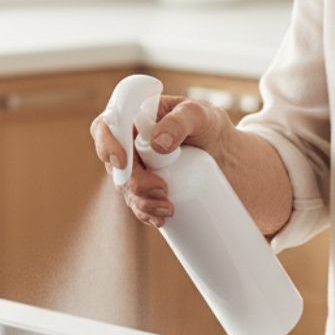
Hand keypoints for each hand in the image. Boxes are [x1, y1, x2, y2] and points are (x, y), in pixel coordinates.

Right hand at [90, 94, 232, 227]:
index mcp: (136, 116)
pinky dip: (146, 213)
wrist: (228, 155)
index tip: (121, 161)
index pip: (107, 126)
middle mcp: (130, 142)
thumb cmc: (210, 126)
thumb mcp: (200, 115)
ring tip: (169, 207)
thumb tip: (157, 143)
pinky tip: (160, 219)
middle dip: (134, 182)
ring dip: (142, 202)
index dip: (106, 143)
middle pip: (115, 164)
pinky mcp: (147, 187)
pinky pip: (137, 203)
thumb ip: (180, 121)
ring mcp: (137, 167)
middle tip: (163, 189)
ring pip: (125, 188)